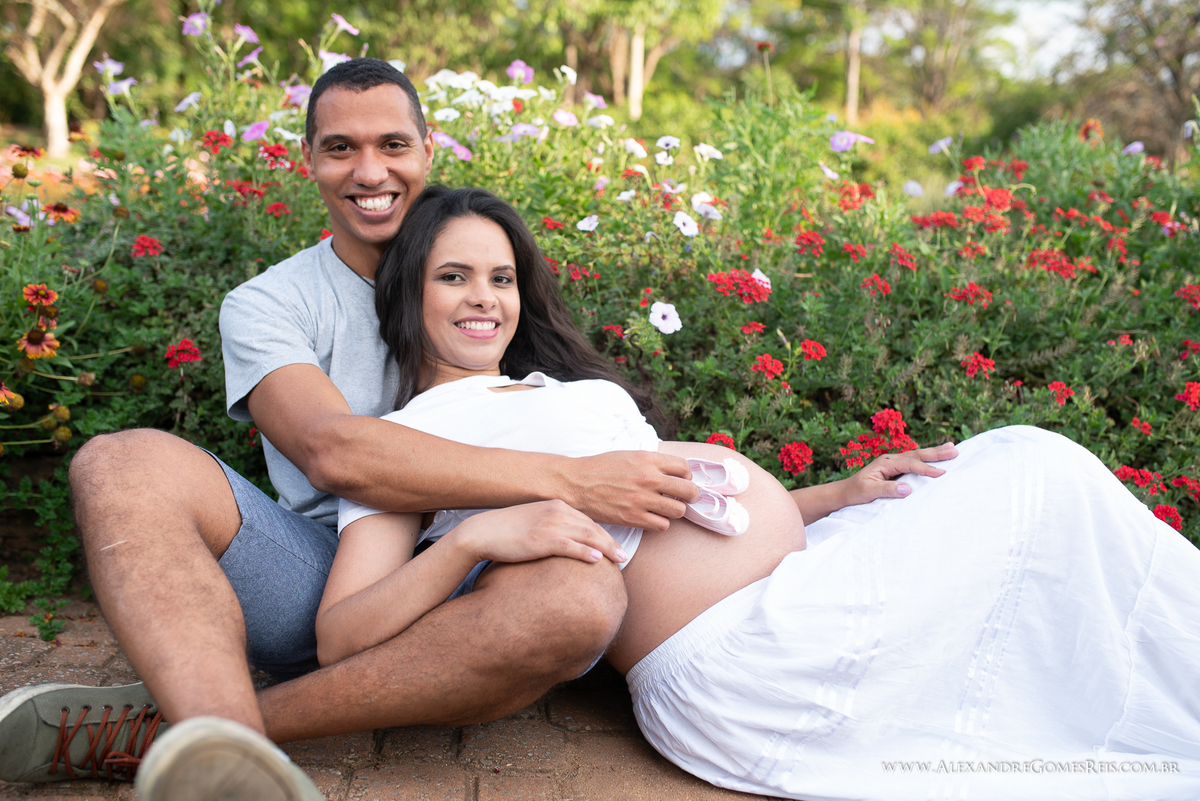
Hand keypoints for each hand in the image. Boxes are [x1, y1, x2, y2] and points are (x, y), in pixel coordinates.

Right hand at [450, 500, 629, 564]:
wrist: (481, 532)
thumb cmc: (506, 531)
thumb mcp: (534, 522)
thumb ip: (553, 527)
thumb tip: (567, 542)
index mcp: (556, 505)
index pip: (588, 520)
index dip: (604, 534)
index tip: (615, 546)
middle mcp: (556, 511)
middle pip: (592, 527)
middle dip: (611, 542)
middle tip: (625, 556)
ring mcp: (549, 524)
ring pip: (587, 536)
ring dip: (606, 548)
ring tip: (620, 560)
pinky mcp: (541, 539)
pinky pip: (570, 546)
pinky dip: (586, 553)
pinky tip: (598, 561)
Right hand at [558, 451, 698, 532]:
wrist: (576, 483)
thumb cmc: (601, 468)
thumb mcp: (629, 455)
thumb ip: (652, 463)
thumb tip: (674, 473)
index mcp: (648, 459)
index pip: (685, 468)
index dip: (687, 476)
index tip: (682, 480)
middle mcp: (648, 478)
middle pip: (688, 491)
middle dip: (691, 496)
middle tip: (685, 498)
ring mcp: (641, 499)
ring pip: (678, 511)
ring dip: (675, 510)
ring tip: (665, 508)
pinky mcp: (632, 517)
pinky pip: (662, 525)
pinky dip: (660, 523)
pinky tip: (652, 517)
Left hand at [839, 442, 958, 507]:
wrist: (844, 492)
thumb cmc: (855, 492)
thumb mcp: (868, 491)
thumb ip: (887, 489)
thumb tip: (908, 489)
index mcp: (885, 461)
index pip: (910, 464)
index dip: (926, 469)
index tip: (942, 473)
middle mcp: (890, 458)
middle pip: (917, 454)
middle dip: (936, 453)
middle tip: (954, 450)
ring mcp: (893, 462)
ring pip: (917, 456)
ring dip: (934, 453)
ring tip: (951, 448)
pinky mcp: (894, 469)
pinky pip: (914, 462)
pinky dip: (926, 459)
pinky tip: (935, 457)